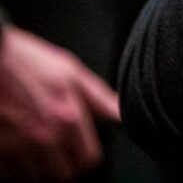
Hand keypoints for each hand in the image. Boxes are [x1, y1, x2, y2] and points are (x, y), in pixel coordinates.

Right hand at [0, 26, 119, 180]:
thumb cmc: (26, 62)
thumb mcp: (70, 72)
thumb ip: (98, 98)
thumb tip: (120, 113)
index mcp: (67, 119)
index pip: (88, 159)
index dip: (86, 155)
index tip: (80, 149)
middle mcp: (43, 138)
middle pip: (62, 175)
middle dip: (63, 165)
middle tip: (59, 152)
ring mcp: (15, 148)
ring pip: (33, 178)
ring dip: (36, 169)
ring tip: (35, 151)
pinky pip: (7, 175)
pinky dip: (12, 169)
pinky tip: (15, 151)